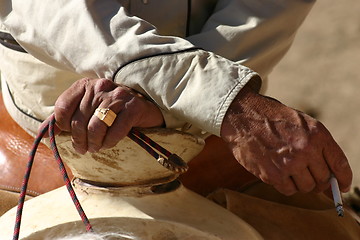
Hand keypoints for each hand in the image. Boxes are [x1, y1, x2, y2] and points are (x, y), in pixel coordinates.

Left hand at [39, 78, 163, 153]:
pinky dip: (110, 142)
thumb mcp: (87, 110)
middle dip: (79, 140)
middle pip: (79, 120)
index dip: (62, 125)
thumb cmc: (111, 111)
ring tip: (96, 148)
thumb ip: (65, 119)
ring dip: (94, 143)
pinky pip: (115, 131)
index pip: (63, 106)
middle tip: (83, 149)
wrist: (144, 108)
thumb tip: (43, 134)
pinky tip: (109, 143)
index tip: (69, 134)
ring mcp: (118, 96)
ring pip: (96, 127)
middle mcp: (101, 86)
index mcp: (86, 85)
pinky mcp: (133, 107)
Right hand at [221, 85, 351, 194]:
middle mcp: (306, 150)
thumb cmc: (272, 119)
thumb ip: (319, 148)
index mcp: (317, 134)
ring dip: (300, 182)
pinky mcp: (272, 174)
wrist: (242, 116)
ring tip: (288, 167)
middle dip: (317, 179)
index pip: (340, 164)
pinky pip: (288, 190)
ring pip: (306, 187)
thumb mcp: (302, 124)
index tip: (341, 186)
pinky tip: (277, 171)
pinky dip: (285, 184)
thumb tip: (335, 181)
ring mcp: (289, 164)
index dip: (343, 178)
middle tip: (305, 172)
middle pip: (323, 180)